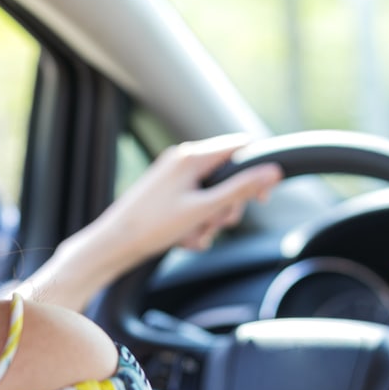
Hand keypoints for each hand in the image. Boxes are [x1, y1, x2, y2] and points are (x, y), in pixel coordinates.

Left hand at [95, 134, 282, 266]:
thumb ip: (240, 189)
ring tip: (194, 235)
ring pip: (212, 195)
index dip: (257, 170)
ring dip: (211, 220)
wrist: (115, 243)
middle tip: (217, 223)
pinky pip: (195, 204)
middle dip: (229, 205)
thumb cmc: (154, 225)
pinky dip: (195, 224)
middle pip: (228, 176)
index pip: (241, 146)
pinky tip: (183, 239)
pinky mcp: (167, 193)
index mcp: (193, 157)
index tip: (261, 198)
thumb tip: (273, 171)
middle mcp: (183, 160)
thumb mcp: (205, 209)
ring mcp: (174, 176)